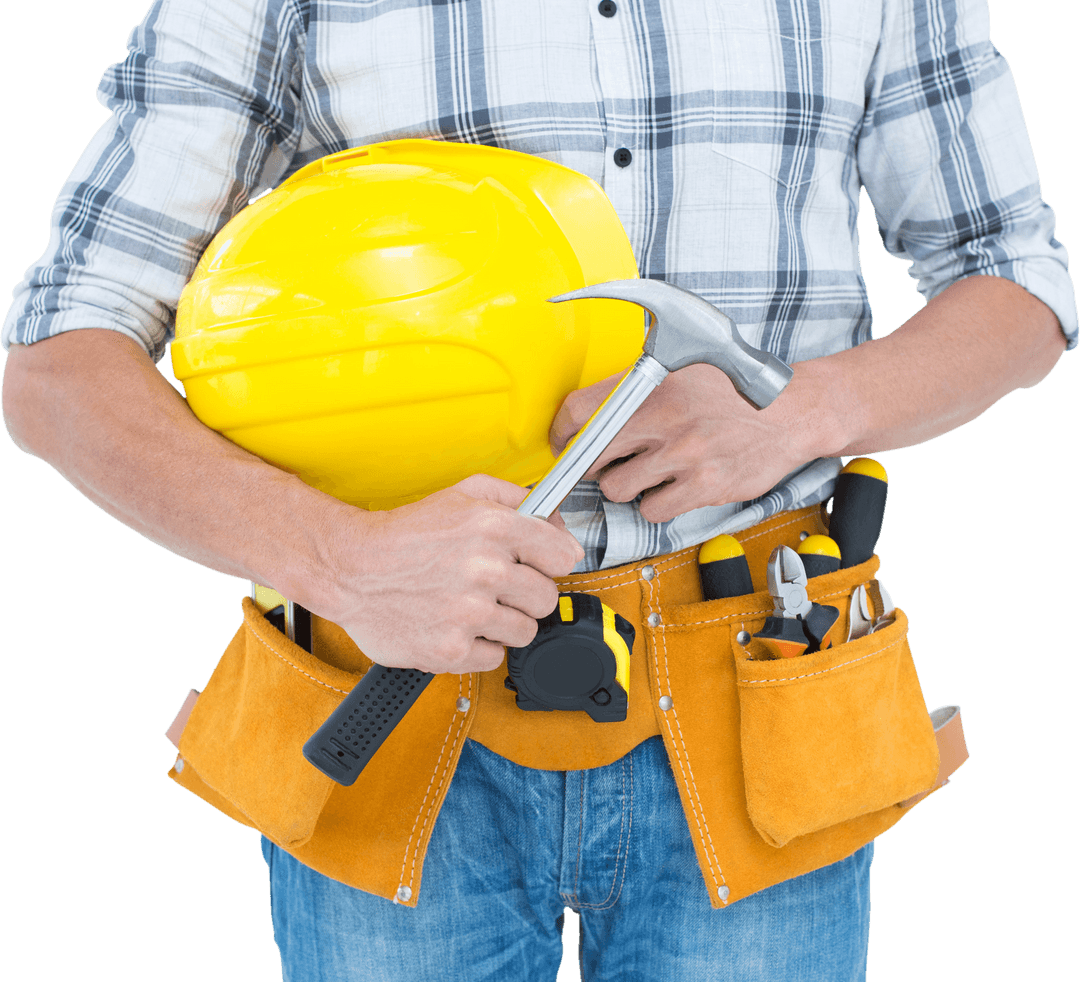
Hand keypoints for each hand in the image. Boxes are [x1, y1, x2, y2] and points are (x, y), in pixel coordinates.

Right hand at [324, 474, 584, 674]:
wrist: (350, 568)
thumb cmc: (405, 533)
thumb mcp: (463, 493)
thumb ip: (516, 498)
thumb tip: (557, 524)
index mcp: (494, 527)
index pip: (564, 556)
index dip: (551, 561)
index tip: (537, 565)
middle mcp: (485, 570)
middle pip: (547, 599)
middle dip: (526, 595)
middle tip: (498, 589)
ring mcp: (469, 613)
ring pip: (525, 632)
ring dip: (504, 623)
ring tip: (474, 607)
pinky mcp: (451, 648)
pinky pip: (494, 657)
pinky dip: (478, 646)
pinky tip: (457, 626)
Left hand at [549, 362, 833, 523]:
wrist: (795, 411)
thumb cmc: (737, 390)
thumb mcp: (684, 370)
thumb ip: (639, 387)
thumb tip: (590, 413)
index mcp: (654, 383)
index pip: (580, 411)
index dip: (563, 432)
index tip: (564, 442)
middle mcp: (665, 418)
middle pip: (592, 456)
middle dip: (593, 464)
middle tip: (607, 462)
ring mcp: (684, 455)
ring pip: (619, 489)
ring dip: (627, 486)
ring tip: (649, 472)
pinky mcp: (703, 486)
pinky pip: (653, 510)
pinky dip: (657, 505)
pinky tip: (674, 487)